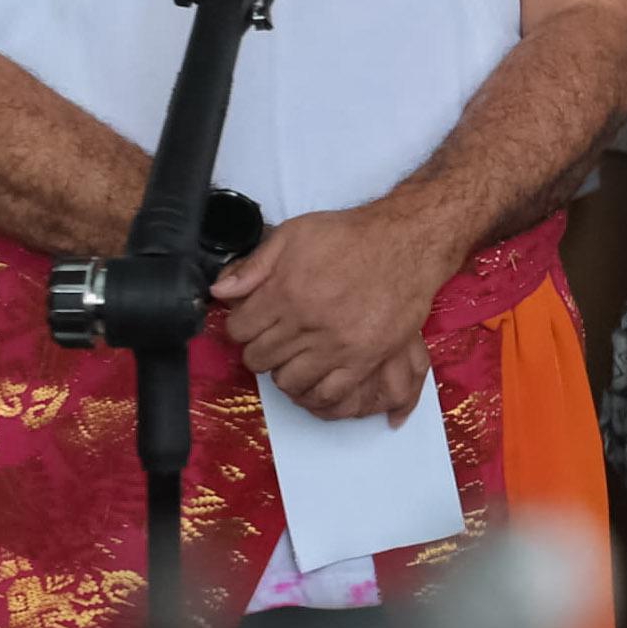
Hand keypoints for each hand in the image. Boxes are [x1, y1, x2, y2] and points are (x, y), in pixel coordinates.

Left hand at [212, 205, 454, 422]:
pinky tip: (313, 377)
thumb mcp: (294, 234)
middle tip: (271, 339)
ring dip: (283, 372)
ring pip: (288, 380)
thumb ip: (254, 264)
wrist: (406, 244)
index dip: (240, 326)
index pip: (240, 329)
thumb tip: (220, 291)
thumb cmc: (350, 236)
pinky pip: (328, 393)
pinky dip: (313, 392)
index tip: (251, 323)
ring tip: (292, 358)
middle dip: (259, 349)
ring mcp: (336, 345)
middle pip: (260, 357)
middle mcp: (307, 322)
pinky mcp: (364, 359)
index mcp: (285, 292)